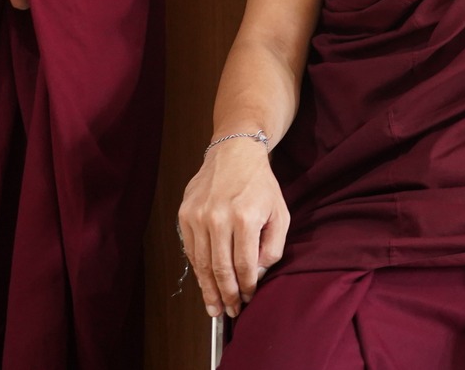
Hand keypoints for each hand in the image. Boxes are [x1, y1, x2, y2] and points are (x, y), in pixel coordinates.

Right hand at [178, 135, 290, 318]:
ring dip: (208, 289)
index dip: (246, 287)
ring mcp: (198, 216)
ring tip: (215, 307)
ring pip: (202, 264)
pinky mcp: (184, 215)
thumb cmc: (260, 184)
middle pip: (220, 269)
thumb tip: (257, 274)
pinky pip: (191, 251)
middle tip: (231, 311)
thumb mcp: (279, 213)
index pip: (243, 265)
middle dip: (227, 295)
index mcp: (245, 217)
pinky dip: (198, 270)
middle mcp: (218, 217)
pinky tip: (205, 282)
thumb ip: (272, 247)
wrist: (233, 153)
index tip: (249, 299)